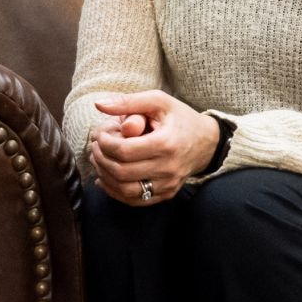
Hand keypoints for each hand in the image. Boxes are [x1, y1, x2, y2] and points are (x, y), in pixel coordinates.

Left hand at [89, 91, 219, 205]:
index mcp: (166, 144)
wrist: (207, 143)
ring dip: (104, 176)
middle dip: (100, 158)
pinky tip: (105, 177)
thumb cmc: (179, 119)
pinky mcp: (166, 194)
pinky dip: (114, 190)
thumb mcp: (158, 102)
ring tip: (99, 160)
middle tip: (95, 147)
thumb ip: (128, 102)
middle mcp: (168, 168)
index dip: (104, 143)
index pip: (124, 151)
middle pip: (121, 172)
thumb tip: (99, 105)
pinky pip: (134, 200)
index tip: (100, 134)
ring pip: (125, 190)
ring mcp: (168, 184)